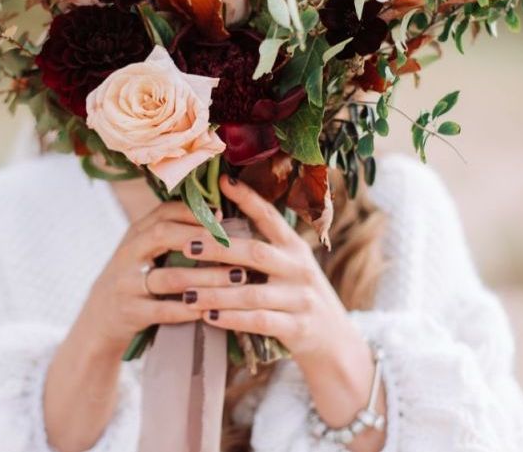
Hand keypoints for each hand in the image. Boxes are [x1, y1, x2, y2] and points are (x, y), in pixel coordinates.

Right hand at [81, 198, 240, 356]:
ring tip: (237, 277)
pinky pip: (164, 310)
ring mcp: (126, 283)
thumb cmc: (132, 280)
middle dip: (202, 238)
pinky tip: (213, 308)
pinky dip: (190, 308)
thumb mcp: (141, 251)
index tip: (223, 215)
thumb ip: (168, 233)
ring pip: (171, 276)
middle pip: (164, 235)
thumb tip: (217, 215)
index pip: (163, 212)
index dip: (194, 212)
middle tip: (233, 244)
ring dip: (207, 277)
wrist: (98, 321)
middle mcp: (128, 254)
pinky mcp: (130, 312)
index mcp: (135, 234)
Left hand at [181, 175, 385, 449]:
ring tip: (187, 291)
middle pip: (255, 252)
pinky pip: (259, 321)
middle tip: (186, 245)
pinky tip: (208, 317)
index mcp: (294, 247)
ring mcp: (300, 298)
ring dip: (216, 292)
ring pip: (252, 292)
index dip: (247, 198)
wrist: (335, 341)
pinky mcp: (298, 327)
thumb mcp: (291, 265)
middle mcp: (299, 267)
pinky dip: (232, 319)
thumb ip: (264, 247)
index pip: (269, 216)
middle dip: (218, 249)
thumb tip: (220, 224)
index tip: (222, 180)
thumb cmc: (299, 295)